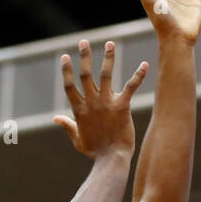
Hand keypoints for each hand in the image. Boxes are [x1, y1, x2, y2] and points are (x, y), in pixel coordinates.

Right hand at [53, 39, 147, 158]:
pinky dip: (138, 74)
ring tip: (110, 43)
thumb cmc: (95, 151)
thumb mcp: (77, 139)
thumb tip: (56, 118)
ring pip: (106, 75)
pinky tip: (145, 64)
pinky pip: (130, 86)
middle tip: (84, 42)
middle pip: (85, 75)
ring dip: (108, 57)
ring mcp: (106, 103)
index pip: (69, 85)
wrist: (111, 159)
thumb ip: (68, 125)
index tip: (65, 56)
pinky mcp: (122, 106)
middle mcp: (91, 102)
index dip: (66, 70)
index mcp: (79, 110)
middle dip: (84, 56)